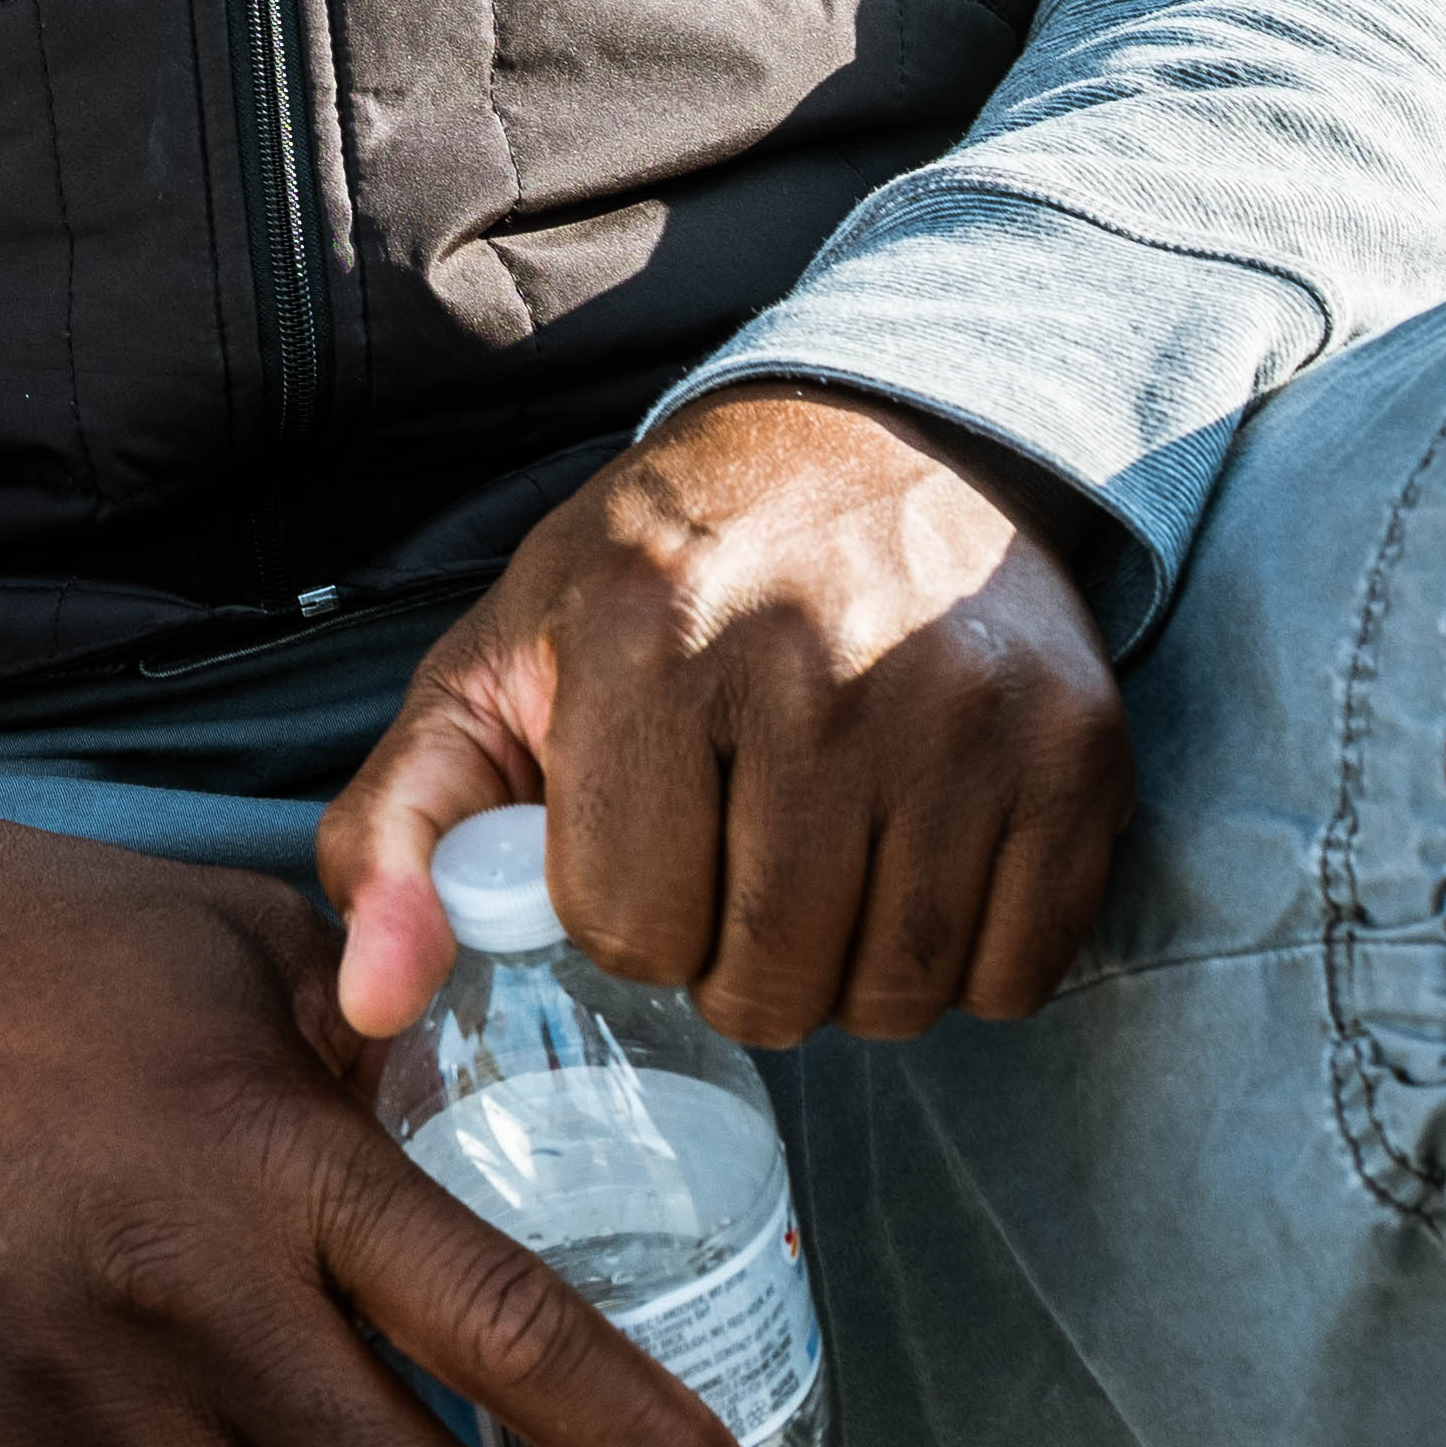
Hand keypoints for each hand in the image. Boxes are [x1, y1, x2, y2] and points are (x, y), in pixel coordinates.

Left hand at [324, 391, 1129, 1053]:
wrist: (875, 443)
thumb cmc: (659, 574)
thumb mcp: (494, 669)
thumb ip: (397, 834)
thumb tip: (370, 1003)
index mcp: (644, 633)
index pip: (624, 924)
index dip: (622, 911)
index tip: (640, 839)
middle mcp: (813, 664)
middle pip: (763, 981)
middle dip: (730, 959)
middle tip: (733, 864)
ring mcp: (961, 708)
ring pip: (890, 995)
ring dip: (844, 974)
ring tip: (817, 869)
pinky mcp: (1075, 748)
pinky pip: (1012, 975)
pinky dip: (960, 964)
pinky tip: (915, 866)